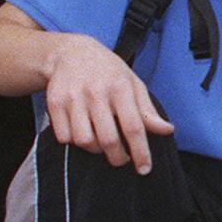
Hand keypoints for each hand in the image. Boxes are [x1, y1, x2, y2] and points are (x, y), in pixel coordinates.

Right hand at [44, 35, 170, 172]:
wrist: (71, 53)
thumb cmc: (108, 72)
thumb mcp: (133, 84)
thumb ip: (148, 110)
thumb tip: (167, 130)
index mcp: (120, 88)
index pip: (133, 126)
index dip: (141, 151)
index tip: (145, 168)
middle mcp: (96, 93)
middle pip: (108, 138)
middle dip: (118, 157)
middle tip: (122, 160)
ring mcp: (73, 98)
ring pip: (84, 141)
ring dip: (95, 149)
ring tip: (102, 143)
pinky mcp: (54, 103)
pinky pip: (64, 137)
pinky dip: (74, 141)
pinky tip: (83, 132)